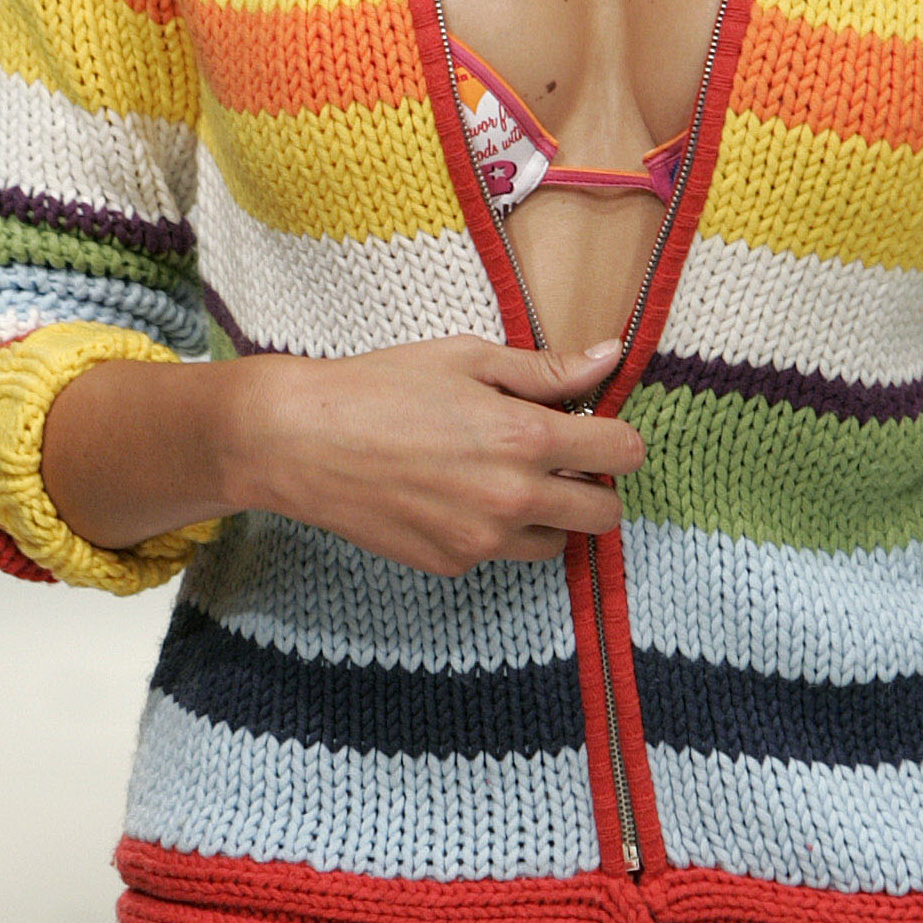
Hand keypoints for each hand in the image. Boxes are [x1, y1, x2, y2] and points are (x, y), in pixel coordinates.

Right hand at [241, 334, 643, 573]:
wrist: (300, 442)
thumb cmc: (380, 387)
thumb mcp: (467, 359)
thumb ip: (546, 370)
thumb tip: (610, 358)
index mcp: (526, 440)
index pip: (622, 454)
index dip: (616, 438)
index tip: (594, 430)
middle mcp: (513, 500)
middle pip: (605, 515)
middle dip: (592, 485)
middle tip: (555, 459)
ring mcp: (481, 542)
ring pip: (556, 543)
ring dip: (547, 515)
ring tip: (500, 477)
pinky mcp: (450, 564)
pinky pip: (499, 554)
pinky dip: (492, 530)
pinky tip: (451, 494)